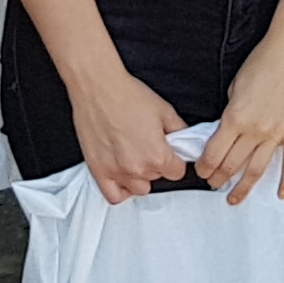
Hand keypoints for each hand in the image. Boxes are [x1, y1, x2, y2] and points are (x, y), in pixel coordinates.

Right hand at [71, 66, 195, 203]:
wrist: (98, 87)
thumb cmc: (128, 95)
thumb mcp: (165, 110)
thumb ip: (179, 131)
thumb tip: (185, 142)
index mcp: (157, 155)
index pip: (177, 173)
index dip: (175, 160)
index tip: (169, 152)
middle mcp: (138, 168)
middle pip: (157, 178)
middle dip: (156, 164)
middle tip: (149, 146)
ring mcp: (116, 172)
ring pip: (138, 188)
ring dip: (140, 177)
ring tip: (135, 157)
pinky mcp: (98, 170)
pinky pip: (114, 196)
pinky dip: (121, 190)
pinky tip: (123, 176)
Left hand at [196, 35, 283, 202]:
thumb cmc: (264, 61)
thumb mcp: (234, 85)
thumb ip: (230, 111)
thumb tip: (227, 128)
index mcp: (235, 117)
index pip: (214, 153)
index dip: (205, 167)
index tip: (201, 172)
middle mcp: (255, 130)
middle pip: (232, 165)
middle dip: (219, 178)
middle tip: (213, 185)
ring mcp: (277, 133)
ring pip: (257, 170)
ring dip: (244, 187)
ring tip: (235, 198)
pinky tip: (279, 193)